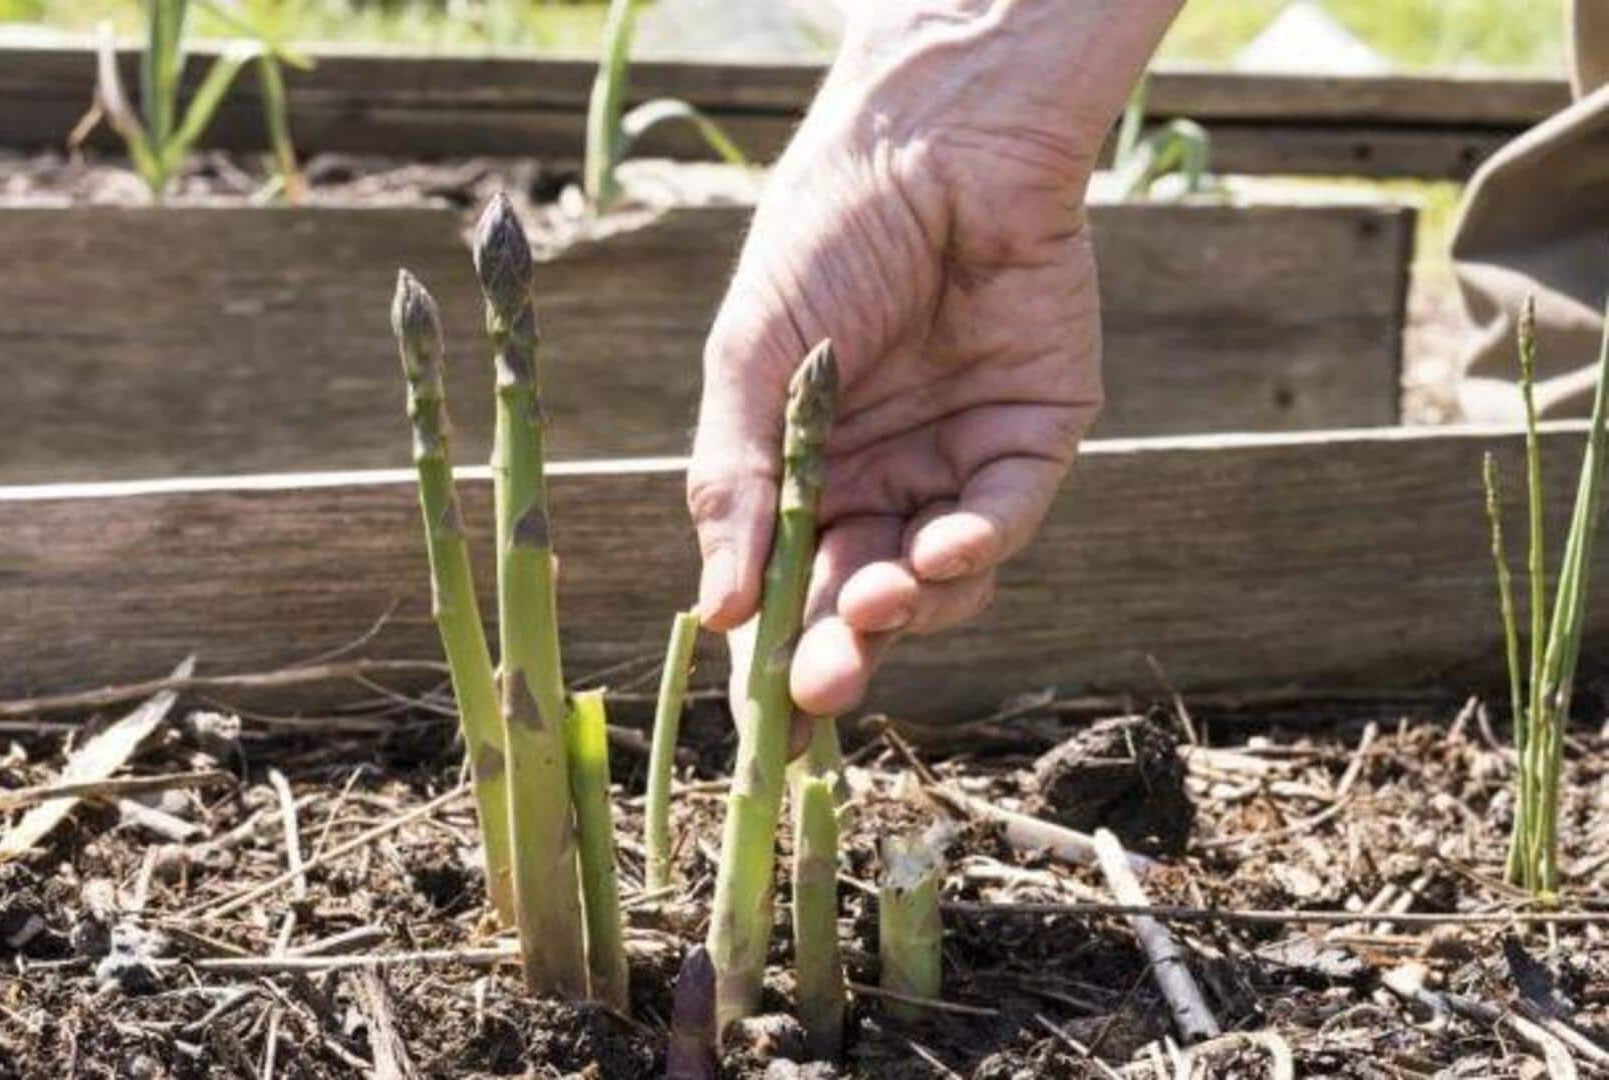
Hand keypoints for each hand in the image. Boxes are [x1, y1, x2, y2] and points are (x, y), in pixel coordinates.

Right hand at [689, 0, 1177, 732]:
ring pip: (939, 580)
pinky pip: (1005, 518)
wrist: (934, 144)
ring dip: (911, 604)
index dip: (774, 653)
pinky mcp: (1032, 436)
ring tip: (880, 595)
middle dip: (843, 650)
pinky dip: (976, 546)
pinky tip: (944, 548)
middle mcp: (879, 478)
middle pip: (861, 599)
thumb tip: (716, 610)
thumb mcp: (749, 359)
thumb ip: (734, 482)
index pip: (785, 582)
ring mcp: (955, 461)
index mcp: (799, 468)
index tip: (761, 722)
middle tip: (821, 689)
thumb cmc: (824, 238)